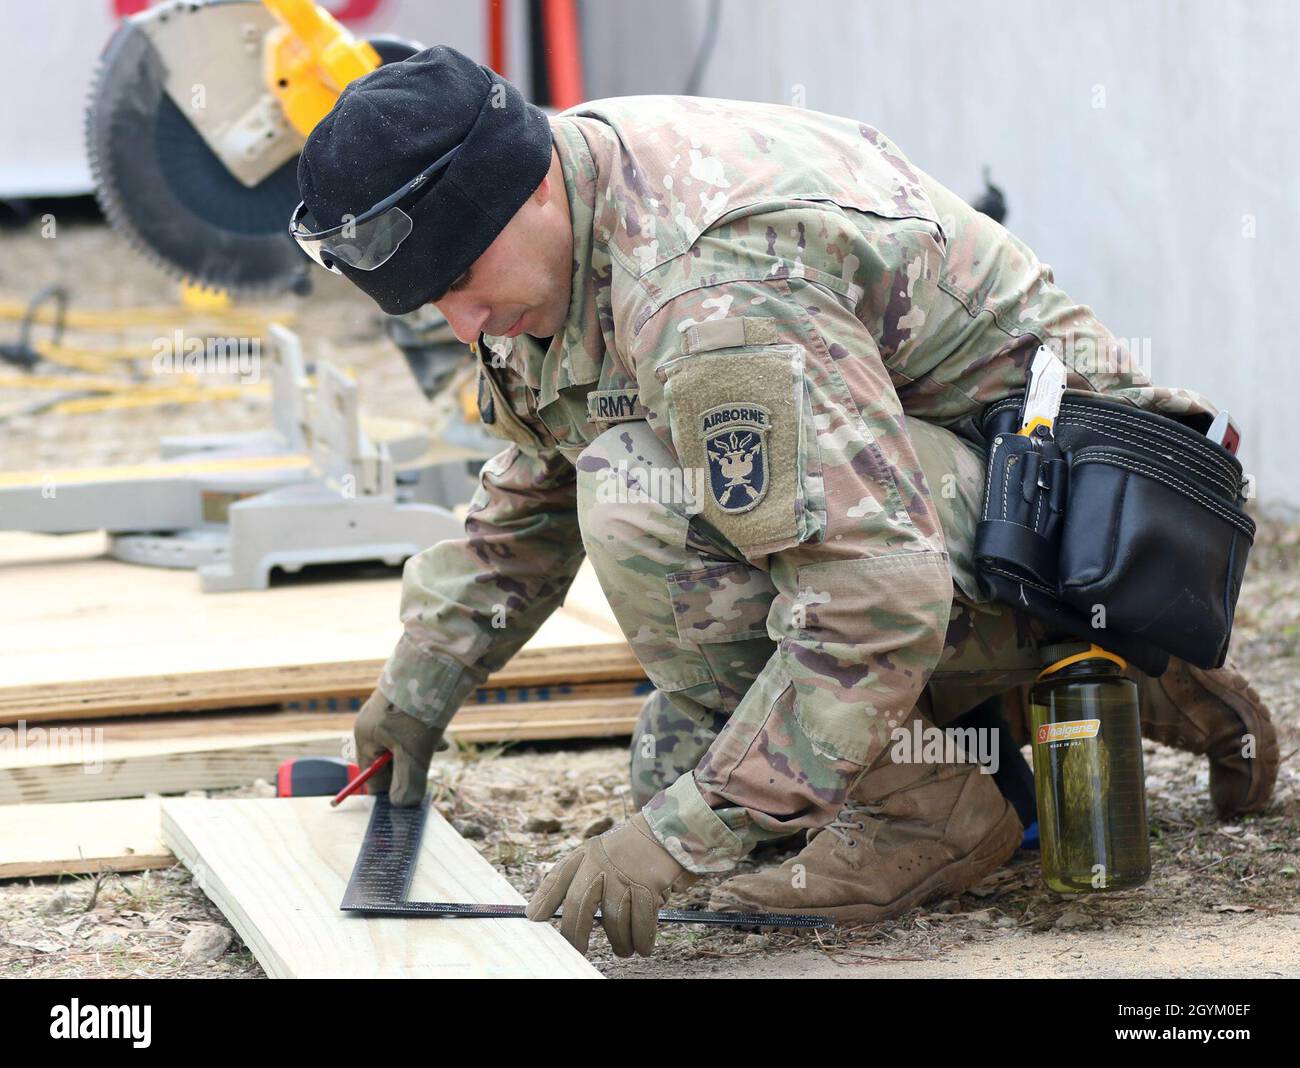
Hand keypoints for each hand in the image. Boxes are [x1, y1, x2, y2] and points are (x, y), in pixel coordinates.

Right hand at [352, 688, 443, 806]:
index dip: (389, 790)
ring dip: (422, 752)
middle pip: (389, 761)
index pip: (370, 776)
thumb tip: (401, 806)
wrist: (438, 665)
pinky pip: (415, 731)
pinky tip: (442, 738)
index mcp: (366, 736)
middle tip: (427, 770)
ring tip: (439, 747)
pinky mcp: (408, 705)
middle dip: (410, 768)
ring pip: (405, 746)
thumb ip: (406, 782)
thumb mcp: (412, 753)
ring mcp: (391, 713)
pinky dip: (428, 737)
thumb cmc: (418, 711)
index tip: (408, 801)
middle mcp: (374, 724)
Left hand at [525, 814, 696, 956]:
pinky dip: (641, 940)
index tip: (533, 918)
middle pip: (578, 906)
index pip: (559, 877)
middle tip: (576, 951)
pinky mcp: (647, 885)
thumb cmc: (635, 847)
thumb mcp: (603, 851)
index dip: (544, 899)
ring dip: (619, 943)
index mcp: (587, 854)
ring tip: (624, 949)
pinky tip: (642, 946)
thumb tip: (567, 911)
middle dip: (574, 934)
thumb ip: (584, 875)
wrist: (669, 828)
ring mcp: (623, 875)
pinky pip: (641, 924)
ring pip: (612, 921)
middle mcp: (600, 864)